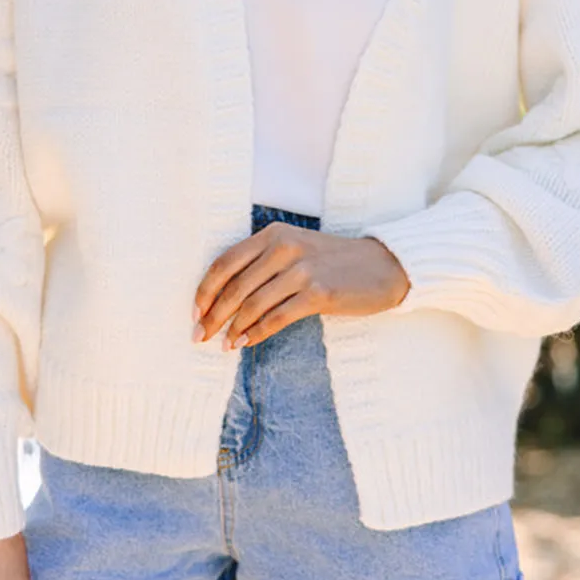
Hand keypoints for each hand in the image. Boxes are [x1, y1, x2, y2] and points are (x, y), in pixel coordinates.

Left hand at [193, 221, 410, 349]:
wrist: (384, 266)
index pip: (225, 262)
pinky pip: (277, 318)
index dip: (205, 290)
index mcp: (273, 234)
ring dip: (233, 328)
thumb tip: (225, 298)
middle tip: (199, 336)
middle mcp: (284, 247)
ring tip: (223, 344)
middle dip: (213, 315)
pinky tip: (245, 343)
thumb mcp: (296, 250)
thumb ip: (264, 264)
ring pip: (252, 304)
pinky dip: (256, 333)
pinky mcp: (319, 293)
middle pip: (234, 286)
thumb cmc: (335, 262)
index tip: (195, 312)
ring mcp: (302, 269)